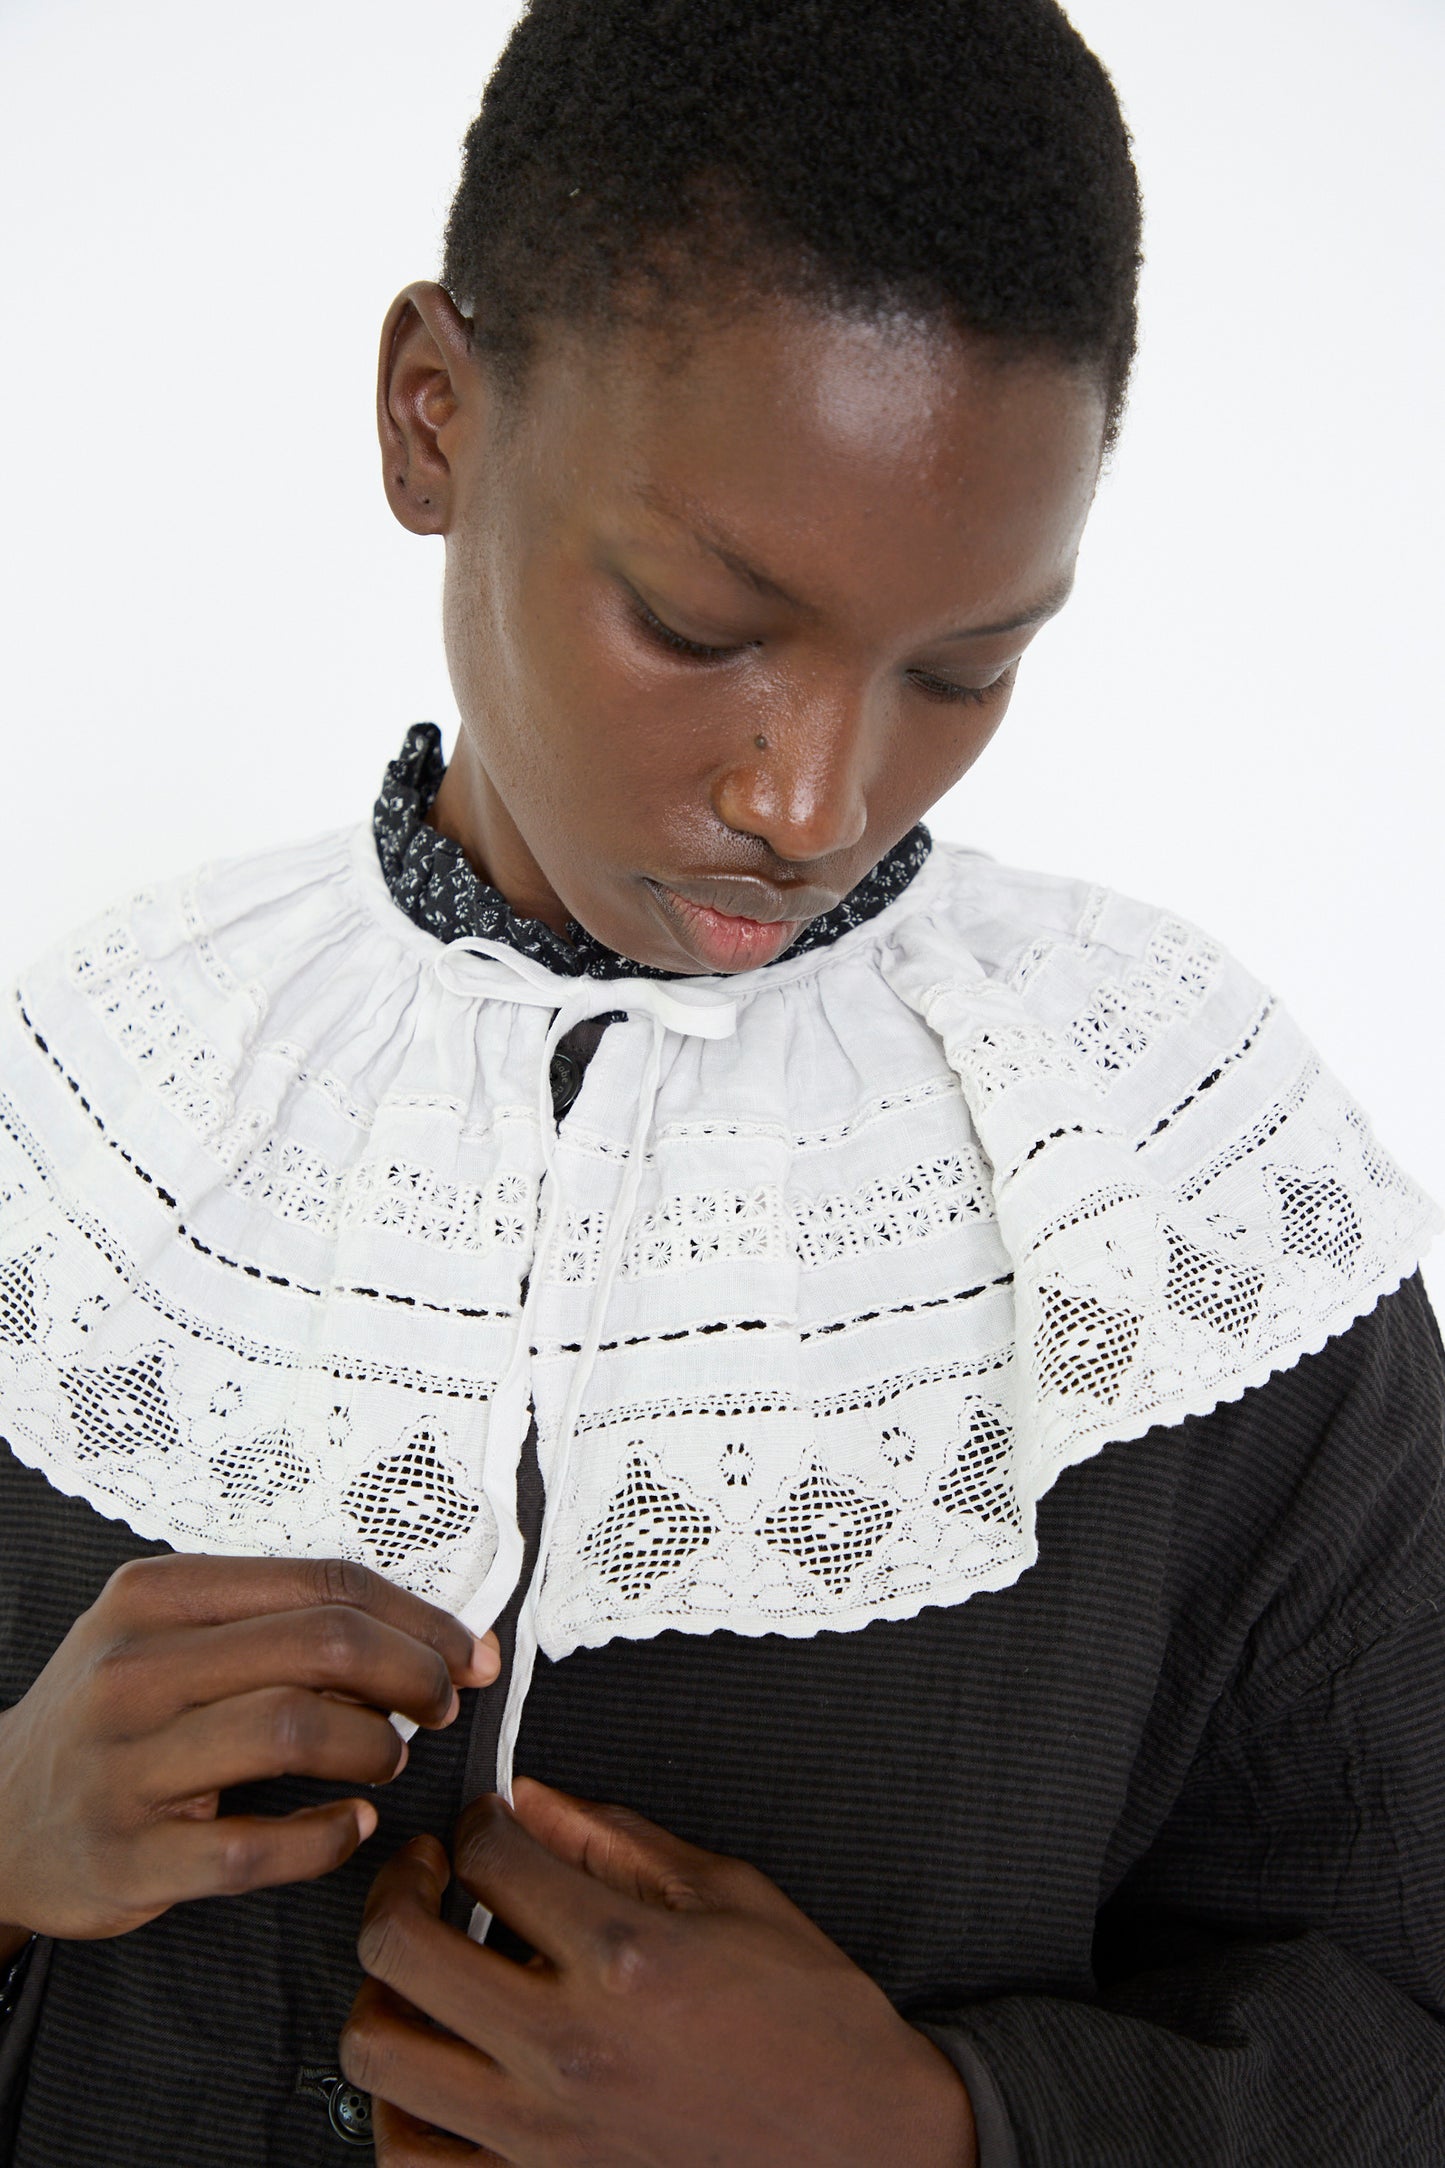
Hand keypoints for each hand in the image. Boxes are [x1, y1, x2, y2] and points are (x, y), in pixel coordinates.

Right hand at [0, 1552, 498, 1941]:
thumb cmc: (115, 1719)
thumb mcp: (170, 1639)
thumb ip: (280, 1626)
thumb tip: (427, 1639)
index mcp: (154, 1596)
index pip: (322, 1583)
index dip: (416, 1618)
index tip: (466, 1650)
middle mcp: (132, 1670)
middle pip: (322, 1645)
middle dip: (412, 1674)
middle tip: (440, 1704)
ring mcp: (123, 1766)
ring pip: (294, 1731)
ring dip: (373, 1747)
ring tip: (387, 1759)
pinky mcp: (128, 1858)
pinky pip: (255, 1849)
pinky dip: (325, 1839)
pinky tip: (349, 1829)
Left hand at [342, 1778, 977, 2165]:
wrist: (864, 2145)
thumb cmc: (814, 2024)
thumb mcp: (733, 1895)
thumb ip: (618, 1843)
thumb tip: (535, 1800)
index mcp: (625, 1955)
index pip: (490, 1855)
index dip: (478, 1819)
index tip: (489, 1823)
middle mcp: (568, 2044)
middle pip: (401, 1945)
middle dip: (398, 1884)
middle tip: (424, 1870)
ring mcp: (543, 2131)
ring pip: (380, 2051)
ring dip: (380, 1991)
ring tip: (416, 1965)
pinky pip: (412, 2156)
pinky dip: (396, 2106)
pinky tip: (430, 2064)